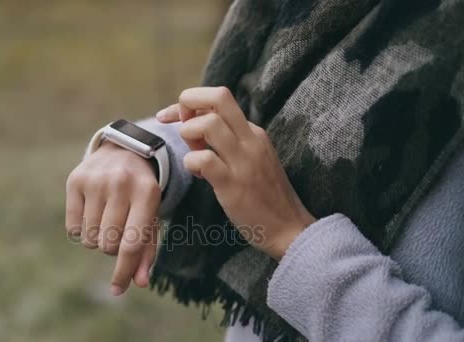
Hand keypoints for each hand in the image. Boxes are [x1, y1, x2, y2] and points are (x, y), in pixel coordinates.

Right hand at [65, 141, 159, 294]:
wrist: (125, 150)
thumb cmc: (141, 193)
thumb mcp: (151, 216)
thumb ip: (147, 251)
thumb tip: (139, 283)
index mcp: (147, 193)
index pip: (132, 244)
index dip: (124, 271)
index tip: (118, 289)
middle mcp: (120, 184)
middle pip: (108, 244)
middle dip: (112, 248)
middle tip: (118, 233)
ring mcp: (96, 180)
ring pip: (90, 239)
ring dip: (98, 239)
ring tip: (107, 219)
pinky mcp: (75, 179)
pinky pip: (73, 229)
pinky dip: (82, 230)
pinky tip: (92, 213)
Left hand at [156, 87, 315, 259]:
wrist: (289, 229)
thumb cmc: (264, 196)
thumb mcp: (250, 159)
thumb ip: (226, 140)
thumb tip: (194, 124)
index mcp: (253, 132)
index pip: (220, 99)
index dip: (192, 101)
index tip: (173, 116)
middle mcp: (250, 139)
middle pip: (219, 97)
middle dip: (188, 101)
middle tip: (175, 123)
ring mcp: (244, 160)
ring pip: (209, 124)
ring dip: (188, 134)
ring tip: (193, 154)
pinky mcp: (233, 184)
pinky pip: (204, 159)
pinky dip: (191, 162)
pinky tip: (197, 174)